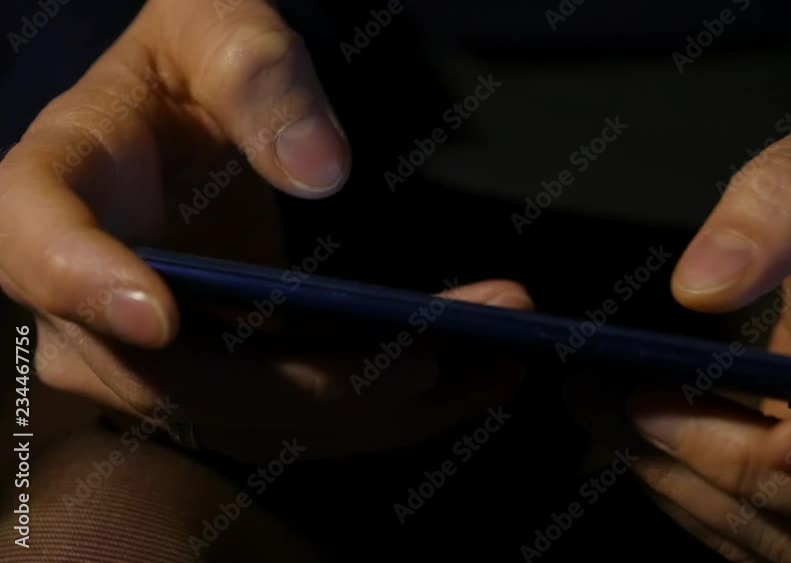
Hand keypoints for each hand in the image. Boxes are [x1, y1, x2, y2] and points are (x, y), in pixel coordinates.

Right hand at [0, 0, 533, 461]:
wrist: (189, 119)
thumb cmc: (189, 63)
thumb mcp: (214, 28)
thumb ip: (258, 79)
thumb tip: (319, 169)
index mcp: (52, 194)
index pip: (36, 247)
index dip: (85, 287)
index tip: (158, 312)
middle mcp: (87, 299)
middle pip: (179, 377)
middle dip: (316, 381)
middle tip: (438, 350)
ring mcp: (152, 356)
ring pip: (252, 419)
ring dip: (379, 410)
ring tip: (494, 366)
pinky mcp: (219, 378)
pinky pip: (292, 418)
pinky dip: (384, 410)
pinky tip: (469, 379)